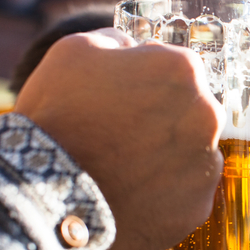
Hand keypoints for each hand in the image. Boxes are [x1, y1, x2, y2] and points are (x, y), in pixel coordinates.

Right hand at [14, 28, 223, 249]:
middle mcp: (207, 116)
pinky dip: (164, 195)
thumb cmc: (57, 116)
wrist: (42, 196)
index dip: (148, 82)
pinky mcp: (197, 208)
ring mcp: (206, 165)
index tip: (125, 98)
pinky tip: (132, 195)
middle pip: (192, 112)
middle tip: (123, 135)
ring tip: (124, 168)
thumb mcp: (75, 51)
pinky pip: (186, 195)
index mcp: (183, 71)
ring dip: (167, 158)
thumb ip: (119, 41)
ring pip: (193, 155)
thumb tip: (135, 47)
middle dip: (163, 120)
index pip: (178, 69)